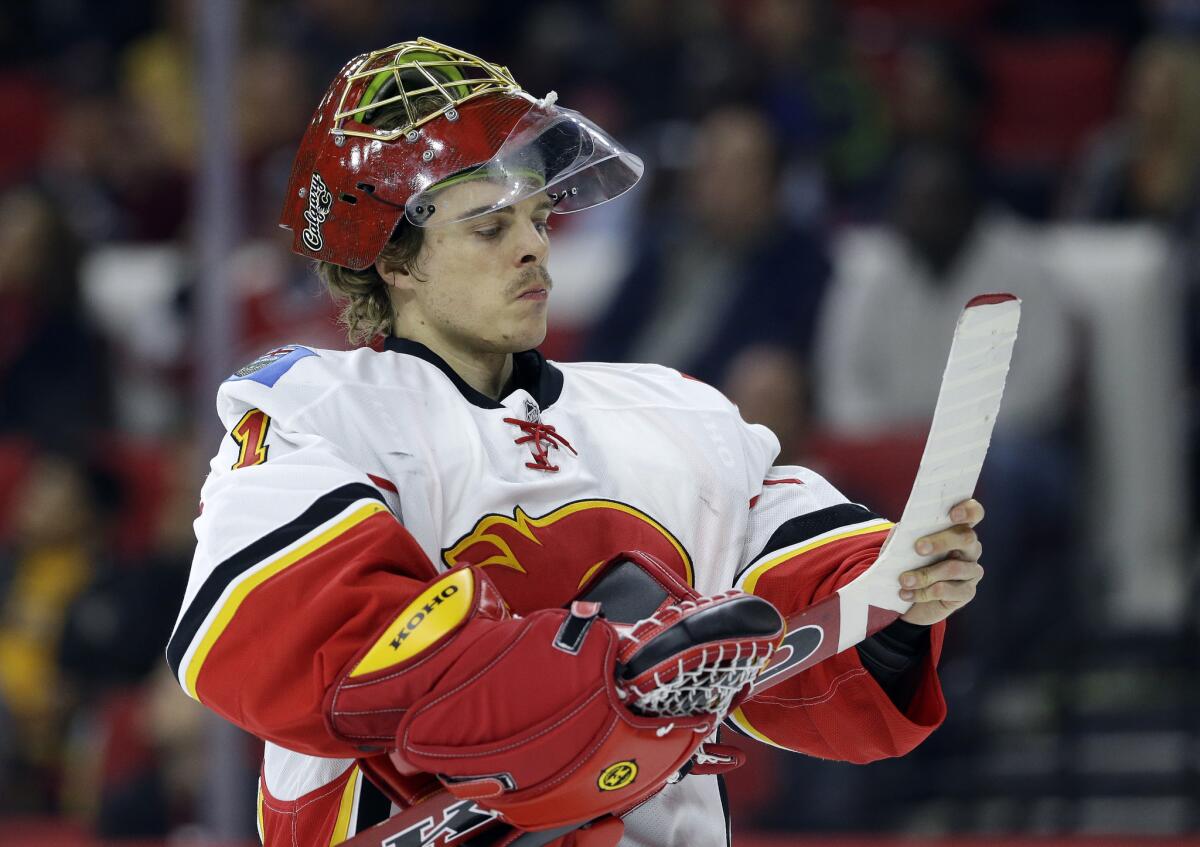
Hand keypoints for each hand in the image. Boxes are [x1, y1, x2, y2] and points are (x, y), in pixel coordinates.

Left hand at [898, 499, 984, 625]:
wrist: (908, 594)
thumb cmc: (909, 562)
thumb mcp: (902, 546)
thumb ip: (905, 534)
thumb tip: (904, 529)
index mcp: (957, 529)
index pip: (974, 513)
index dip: (968, 511)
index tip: (952, 514)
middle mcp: (970, 548)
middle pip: (967, 538)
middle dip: (941, 541)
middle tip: (918, 548)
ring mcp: (971, 571)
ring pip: (955, 568)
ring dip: (925, 574)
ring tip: (904, 580)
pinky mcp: (966, 592)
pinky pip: (949, 591)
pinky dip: (924, 593)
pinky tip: (906, 594)